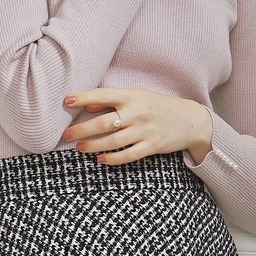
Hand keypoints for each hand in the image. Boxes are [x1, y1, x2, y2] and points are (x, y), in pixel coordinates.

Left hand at [62, 87, 212, 165]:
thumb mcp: (136, 96)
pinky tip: (100, 159)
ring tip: (79, 147)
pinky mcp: (152, 146)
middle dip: (82, 128)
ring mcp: (145, 130)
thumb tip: (86, 104)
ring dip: (93, 145)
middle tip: (66, 134)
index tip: (67, 100)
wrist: (190, 119)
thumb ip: (112, 100)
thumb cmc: (157, 105)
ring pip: (113, 140)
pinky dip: (113, 158)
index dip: (83, 97)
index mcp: (131, 96)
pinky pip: (129, 155)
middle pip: (104, 122)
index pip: (103, 95)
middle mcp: (137, 112)